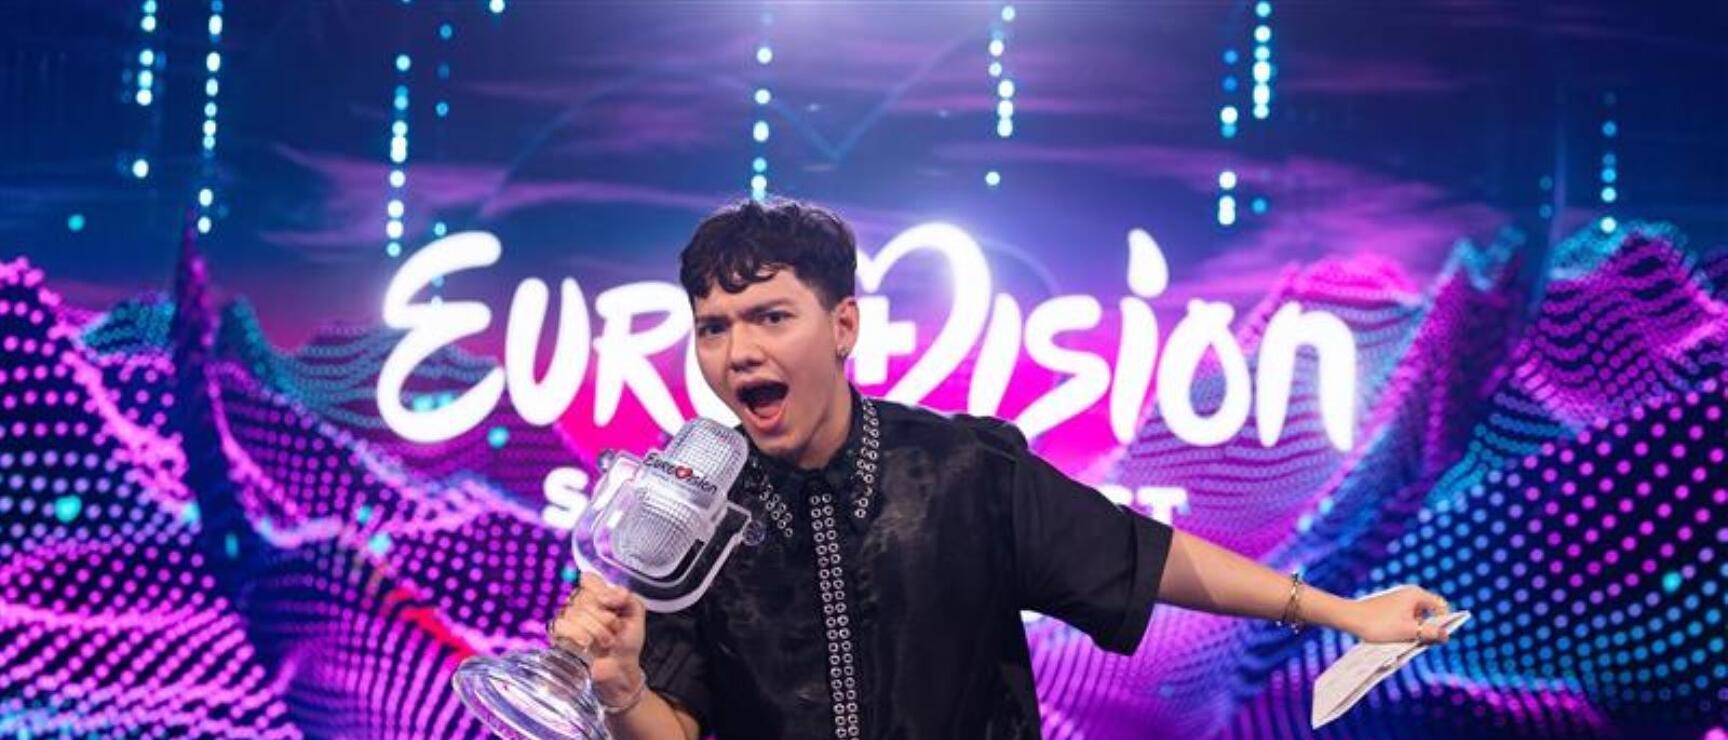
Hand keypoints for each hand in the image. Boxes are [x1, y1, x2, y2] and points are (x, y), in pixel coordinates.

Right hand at [550, 571, 647, 704]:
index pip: (588, 579)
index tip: (612, 603)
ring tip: (607, 641)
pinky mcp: (558, 636)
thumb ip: (627, 597)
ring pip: (573, 612)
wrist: (620, 668)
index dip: (599, 589)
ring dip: (596, 629)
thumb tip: (608, 595)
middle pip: (582, 597)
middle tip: (614, 630)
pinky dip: (577, 634)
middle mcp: (579, 604)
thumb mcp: (635, 613)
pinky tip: (587, 642)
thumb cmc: (626, 640)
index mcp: (596, 594)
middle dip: (604, 617)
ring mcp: (567, 619)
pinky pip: (561, 625)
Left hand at [1343, 584, 1451, 643]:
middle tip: (1418, 641)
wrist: (1350, 618)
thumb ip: (1429, 633)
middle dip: (1426, 628)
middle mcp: (1409, 593)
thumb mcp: (1408, 631)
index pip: (1440, 606)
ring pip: (1415, 617)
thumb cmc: (1379, 624)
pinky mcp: (1389, 607)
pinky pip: (1404, 618)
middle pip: (1428, 613)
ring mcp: (1398, 600)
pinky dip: (1403, 628)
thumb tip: (1446, 635)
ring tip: (1404, 640)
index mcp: (1416, 594)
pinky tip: (1395, 637)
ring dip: (1414, 630)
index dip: (1442, 622)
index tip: (1435, 637)